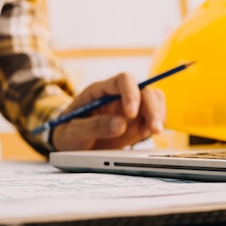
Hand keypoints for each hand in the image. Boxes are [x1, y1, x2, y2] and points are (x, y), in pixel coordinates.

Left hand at [51, 72, 165, 150]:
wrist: (68, 145)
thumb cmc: (67, 133)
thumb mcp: (72, 132)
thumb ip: (93, 126)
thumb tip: (121, 124)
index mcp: (99, 91)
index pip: (122, 80)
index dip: (130, 93)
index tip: (130, 114)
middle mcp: (117, 96)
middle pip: (143, 90)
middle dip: (152, 108)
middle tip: (153, 129)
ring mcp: (128, 109)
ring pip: (153, 100)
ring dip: (158, 115)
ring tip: (153, 132)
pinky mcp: (135, 122)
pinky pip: (153, 117)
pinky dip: (156, 124)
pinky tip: (148, 134)